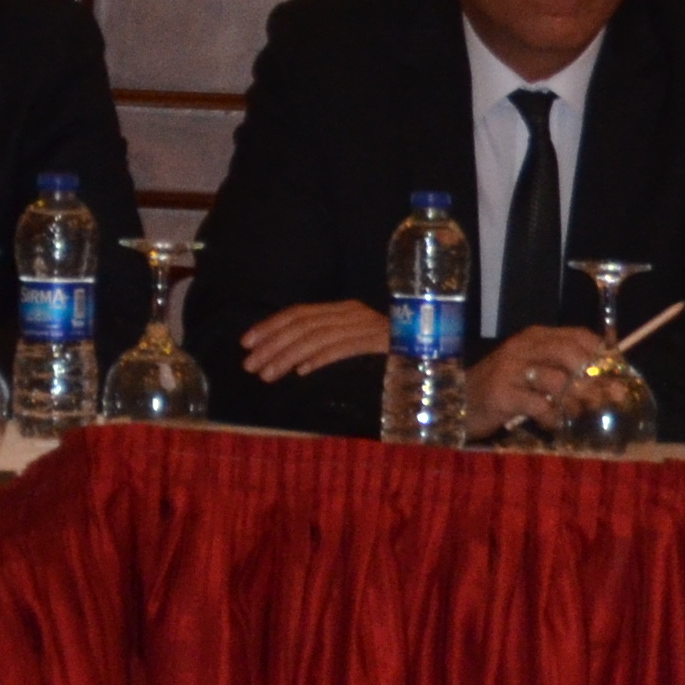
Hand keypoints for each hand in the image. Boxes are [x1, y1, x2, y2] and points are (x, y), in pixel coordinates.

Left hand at [239, 300, 390, 381]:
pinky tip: (301, 373)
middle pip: (303, 324)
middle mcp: (354, 313)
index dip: (269, 326)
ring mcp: (368, 327)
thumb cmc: (394, 355)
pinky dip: (319, 359)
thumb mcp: (355, 344)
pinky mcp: (380, 343)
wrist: (438, 356)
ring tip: (267, 375)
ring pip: (317, 337)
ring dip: (287, 356)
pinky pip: (343, 349)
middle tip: (250, 365)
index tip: (246, 343)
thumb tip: (292, 359)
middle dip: (271, 344)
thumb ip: (328, 345)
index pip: (299, 312)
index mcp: (345, 310)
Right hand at [464, 323, 614, 432]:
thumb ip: (567, 372)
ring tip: (576, 415)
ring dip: (575, 403)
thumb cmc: (504, 389)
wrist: (458, 403)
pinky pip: (540, 406)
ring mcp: (510, 369)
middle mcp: (524, 347)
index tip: (618, 376)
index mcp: (536, 337)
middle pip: (573, 356)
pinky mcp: (502, 394)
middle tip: (606, 401)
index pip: (579, 336)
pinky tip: (552, 425)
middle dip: (595, 381)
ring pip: (559, 382)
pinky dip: (552, 418)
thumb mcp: (535, 373)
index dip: (603, 355)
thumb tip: (610, 384)